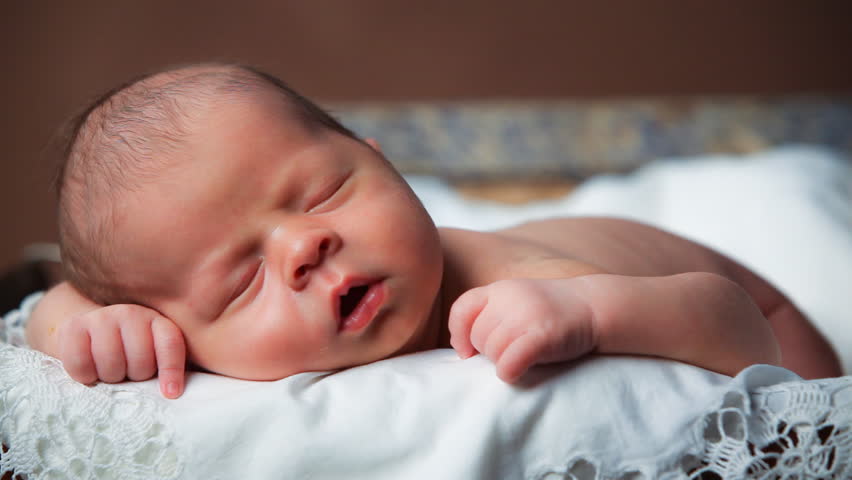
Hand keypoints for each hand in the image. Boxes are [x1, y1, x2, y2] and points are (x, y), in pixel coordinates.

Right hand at [57, 304, 185, 398]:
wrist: (86, 330)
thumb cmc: (126, 350)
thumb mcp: (152, 353)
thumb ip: (164, 367)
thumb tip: (171, 393)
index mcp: (157, 321)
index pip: (170, 344)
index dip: (172, 369)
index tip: (170, 393)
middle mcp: (131, 314)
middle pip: (140, 360)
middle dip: (135, 376)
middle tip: (127, 374)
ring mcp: (102, 317)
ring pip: (111, 363)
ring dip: (110, 377)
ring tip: (109, 372)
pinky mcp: (74, 326)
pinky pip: (81, 363)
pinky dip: (85, 376)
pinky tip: (89, 371)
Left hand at [448, 278, 597, 382]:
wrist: (595, 306)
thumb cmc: (552, 310)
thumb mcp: (517, 300)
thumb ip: (491, 314)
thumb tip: (462, 349)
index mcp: (500, 289)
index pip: (462, 310)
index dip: (458, 334)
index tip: (466, 352)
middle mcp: (509, 298)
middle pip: (478, 337)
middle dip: (488, 352)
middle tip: (511, 352)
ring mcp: (526, 316)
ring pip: (492, 351)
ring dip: (502, 362)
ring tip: (522, 357)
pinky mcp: (542, 335)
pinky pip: (509, 362)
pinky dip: (508, 372)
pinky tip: (517, 372)